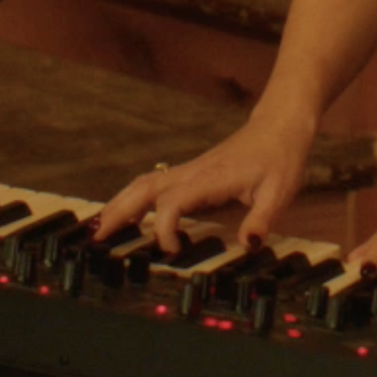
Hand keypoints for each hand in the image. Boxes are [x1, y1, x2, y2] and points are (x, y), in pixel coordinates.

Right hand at [90, 111, 312, 254]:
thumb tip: (248, 245)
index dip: (164, 228)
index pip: (171, 202)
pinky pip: (155, 183)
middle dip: (118, 211)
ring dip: (120, 203)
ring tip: (100, 227)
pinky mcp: (192, 173)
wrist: (279, 126)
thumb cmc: (280, 158)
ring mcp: (189, 170)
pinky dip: (134, 197)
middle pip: (144, 188)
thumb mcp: (279, 191)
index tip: (172, 250)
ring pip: (144, 184)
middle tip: (96, 238)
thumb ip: (263, 219)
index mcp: (210, 179)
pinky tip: (128, 213)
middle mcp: (193, 173)